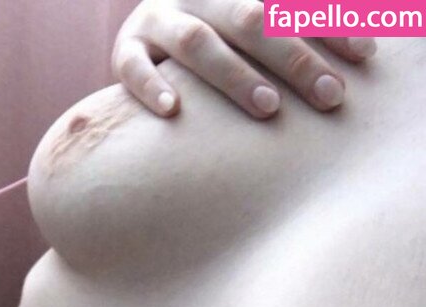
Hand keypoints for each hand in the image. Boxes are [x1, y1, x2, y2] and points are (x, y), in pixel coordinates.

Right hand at [112, 0, 376, 118]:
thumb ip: (291, 27)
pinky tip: (174, 110)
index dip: (330, 22)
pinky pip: (133, 68)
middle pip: (250, 16)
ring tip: (269, 107)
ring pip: (197, 42)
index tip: (365, 54)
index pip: (287, 0)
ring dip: (235, 75)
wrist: (145, 35)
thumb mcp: (250, 24)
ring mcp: (158, 19)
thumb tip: (365, 45)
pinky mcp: (126, 50)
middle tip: (329, 94)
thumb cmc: (216, 39)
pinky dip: (152, 86)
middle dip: (294, 56)